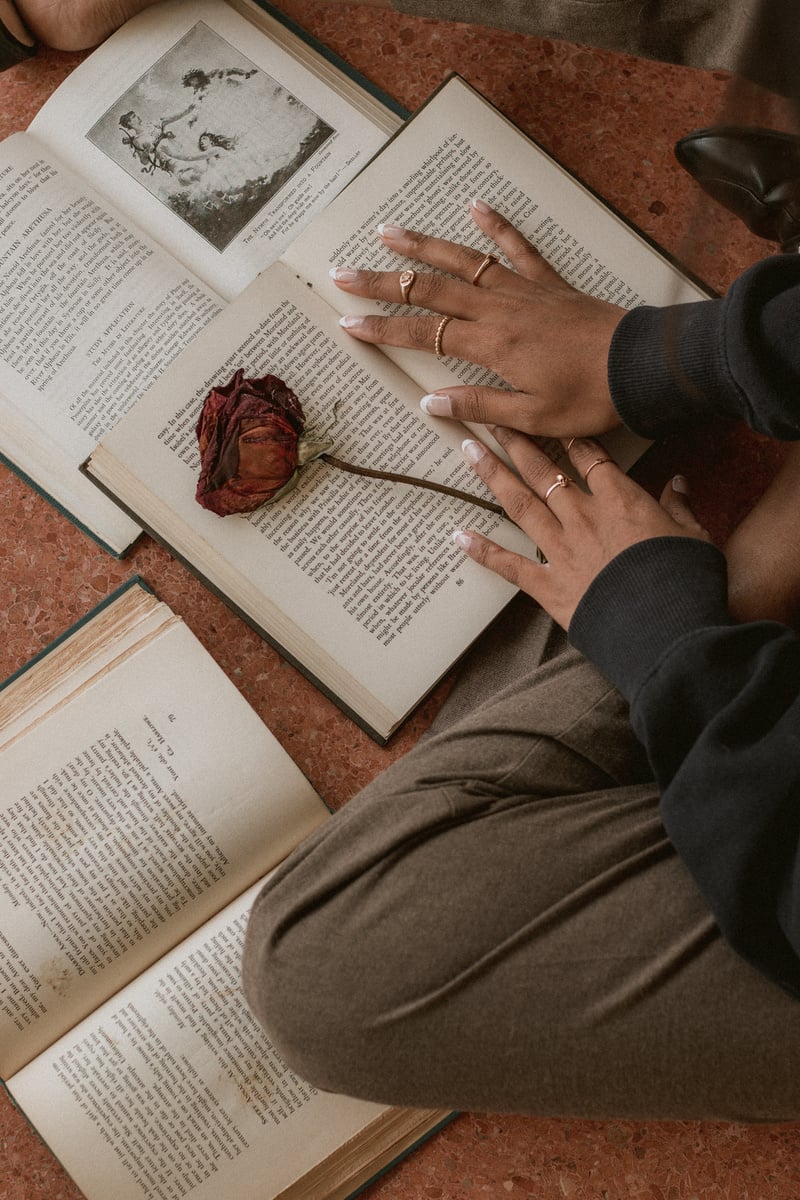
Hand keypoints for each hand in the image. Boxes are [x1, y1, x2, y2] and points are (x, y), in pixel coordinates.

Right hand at [332, 199, 625, 437]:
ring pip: (462, 261)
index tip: (347, 323)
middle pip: (429, 291)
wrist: (639, 366)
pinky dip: (495, 224)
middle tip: (343, 273)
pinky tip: (475, 205)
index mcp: (491, 345)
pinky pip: (516, 246)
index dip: (382, 329)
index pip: (424, 334)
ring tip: (387, 231)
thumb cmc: (588, 398)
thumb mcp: (531, 417)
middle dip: (383, 283)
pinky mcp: (548, 282)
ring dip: (422, 246)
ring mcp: (523, 289)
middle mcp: (499, 309)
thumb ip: (479, 406)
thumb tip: (431, 401)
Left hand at [454, 429, 710, 628]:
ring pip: (520, 504)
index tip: (549, 420)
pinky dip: (483, 551)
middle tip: (492, 421)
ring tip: (468, 450)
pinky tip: (457, 536)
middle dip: (517, 442)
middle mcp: (583, 517)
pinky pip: (509, 565)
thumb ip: (681, 507)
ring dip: (493, 475)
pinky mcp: (548, 586)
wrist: (665, 626)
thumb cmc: (686, 581)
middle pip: (545, 470)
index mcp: (621, 501)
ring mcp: (561, 550)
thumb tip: (678, 484)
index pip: (590, 458)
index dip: (568, 438)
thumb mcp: (695, 536)